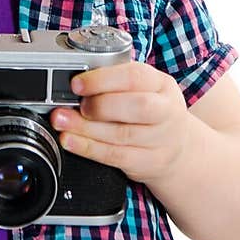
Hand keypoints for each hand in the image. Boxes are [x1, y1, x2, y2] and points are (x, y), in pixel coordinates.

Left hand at [49, 61, 189, 183]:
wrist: (178, 147)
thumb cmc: (152, 111)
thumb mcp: (143, 90)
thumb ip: (114, 83)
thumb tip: (76, 81)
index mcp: (162, 84)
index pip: (136, 77)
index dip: (103, 80)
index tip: (77, 84)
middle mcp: (167, 111)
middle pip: (138, 106)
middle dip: (101, 105)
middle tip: (76, 105)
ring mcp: (162, 139)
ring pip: (122, 134)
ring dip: (85, 128)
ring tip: (61, 121)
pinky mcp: (150, 162)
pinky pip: (115, 155)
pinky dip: (88, 148)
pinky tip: (70, 141)